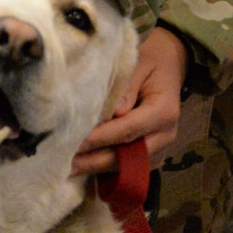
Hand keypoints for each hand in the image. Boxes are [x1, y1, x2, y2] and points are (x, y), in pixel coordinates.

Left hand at [72, 26, 188, 175]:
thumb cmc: (150, 63)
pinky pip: (126, 166)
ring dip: (95, 168)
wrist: (169, 67)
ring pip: (124, 166)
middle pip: (126, 155)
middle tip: (63, 165)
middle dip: (93, 161)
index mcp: (164, 112)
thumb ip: (126, 88)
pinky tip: (80, 167)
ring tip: (66, 169)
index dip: (101, 138)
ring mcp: (159, 149)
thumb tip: (111, 112)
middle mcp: (165, 136)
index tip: (75, 142)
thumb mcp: (139, 65)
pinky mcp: (150, 156)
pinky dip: (102, 167)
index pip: (128, 129)